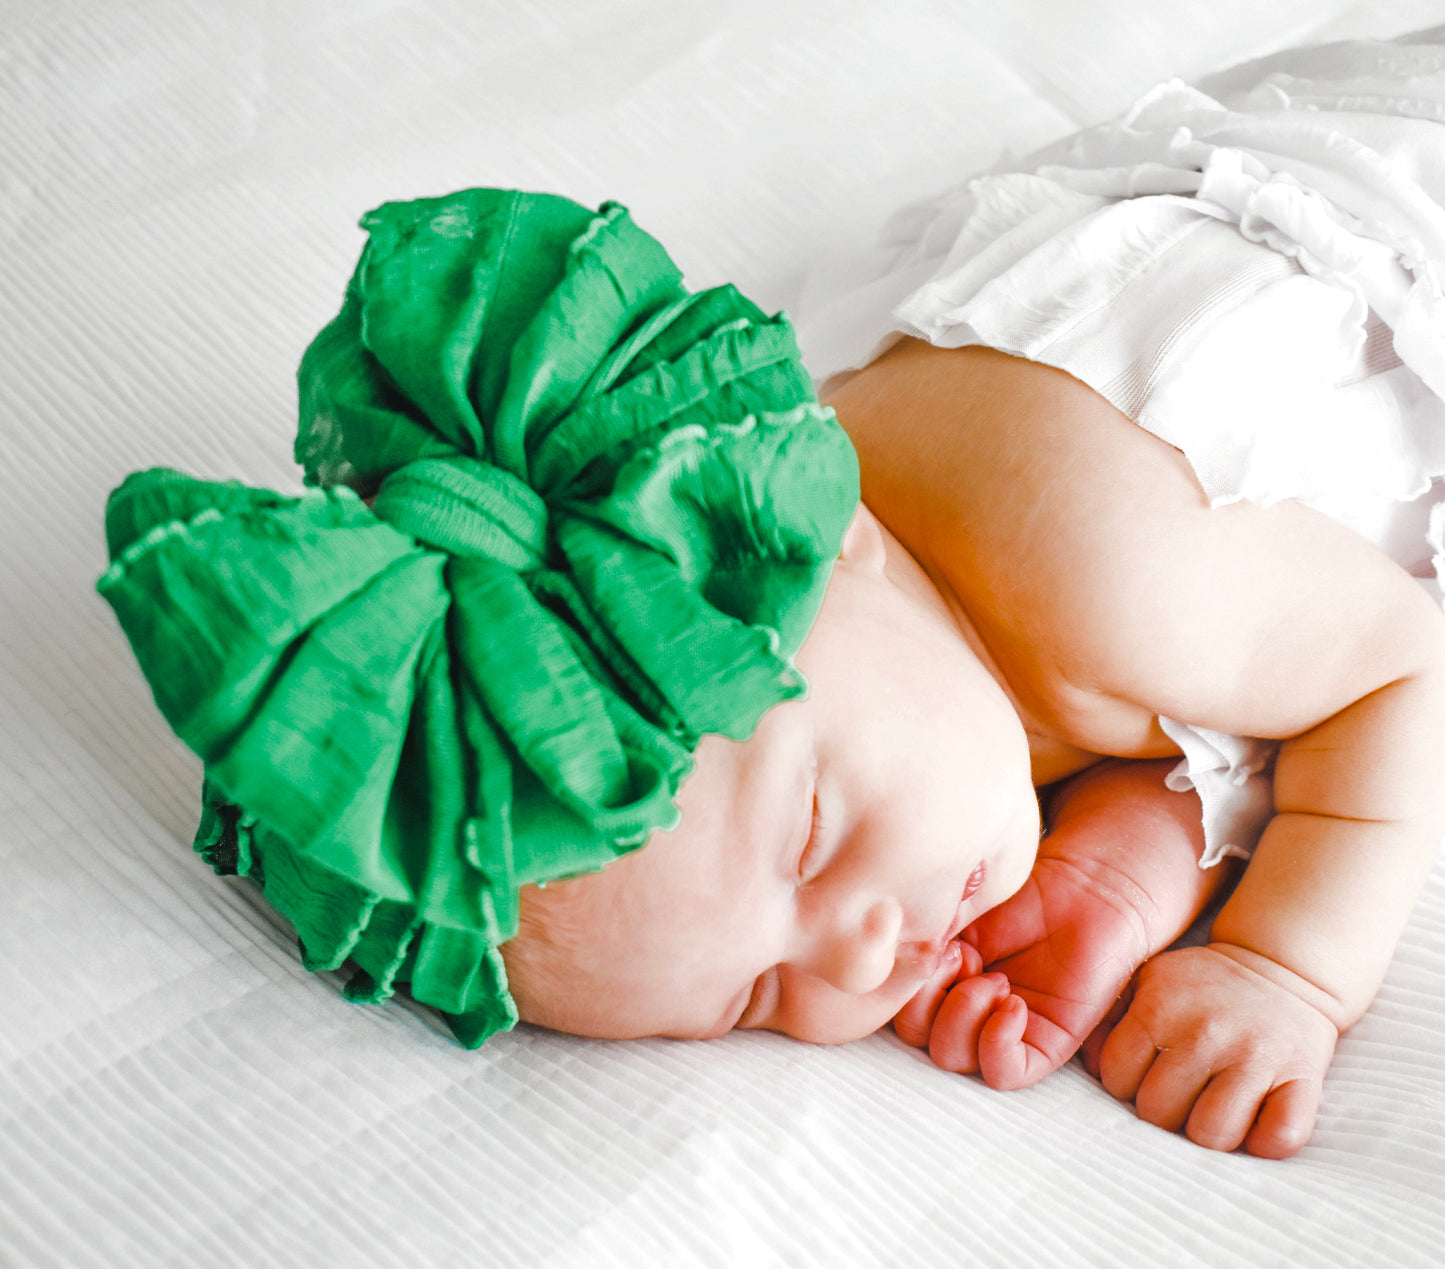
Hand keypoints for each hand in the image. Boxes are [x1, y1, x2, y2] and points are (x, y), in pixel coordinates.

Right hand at [894, 851, 1153, 1088]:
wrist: (1088, 886)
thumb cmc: (1023, 892)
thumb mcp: (956, 911)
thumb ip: (922, 940)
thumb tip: (892, 962)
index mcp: (940, 979)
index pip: (898, 1008)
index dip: (904, 983)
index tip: (933, 944)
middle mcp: (967, 1009)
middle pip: (920, 1039)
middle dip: (931, 999)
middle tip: (963, 959)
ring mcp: (1004, 1030)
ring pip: (954, 1058)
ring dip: (964, 1014)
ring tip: (995, 978)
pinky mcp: (1047, 1044)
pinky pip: (1005, 1073)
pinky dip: (998, 1042)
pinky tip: (1013, 1003)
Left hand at [1095, 942, 1338, 1157]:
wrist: (1280, 967)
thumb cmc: (1201, 985)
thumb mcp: (1147, 981)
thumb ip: (1109, 1018)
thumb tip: (1088, 1064)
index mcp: (1160, 1007)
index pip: (1116, 1079)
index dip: (1124, 1085)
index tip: (1142, 1076)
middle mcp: (1205, 1033)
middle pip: (1158, 1114)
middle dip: (1163, 1112)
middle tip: (1178, 1094)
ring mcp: (1256, 1057)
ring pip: (1212, 1135)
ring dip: (1209, 1132)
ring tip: (1211, 1109)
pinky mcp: (1302, 1079)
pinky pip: (1279, 1138)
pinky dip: (1266, 1141)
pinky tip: (1256, 1119)